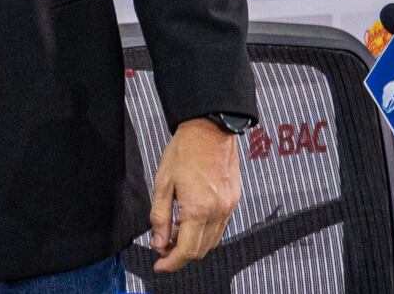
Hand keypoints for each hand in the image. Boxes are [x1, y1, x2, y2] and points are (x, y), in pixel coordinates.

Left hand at [148, 117, 241, 272]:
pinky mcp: (234, 201)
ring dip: (193, 244)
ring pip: (211, 241)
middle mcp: (217, 212)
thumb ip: (160, 216)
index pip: (186, 251)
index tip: (159, 265)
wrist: (210, 128)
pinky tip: (190, 219)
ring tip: (174, 230)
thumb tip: (158, 242)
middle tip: (162, 245)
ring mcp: (228, 207)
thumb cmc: (185, 150)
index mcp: (198, 209)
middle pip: (200, 251)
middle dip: (180, 254)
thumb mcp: (163, 182)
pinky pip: (220, 227)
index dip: (171, 263)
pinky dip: (205, 231)